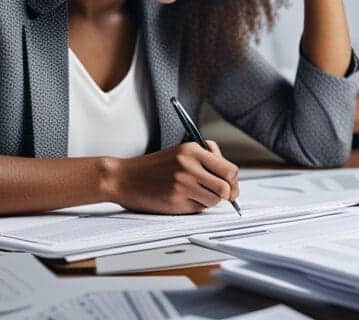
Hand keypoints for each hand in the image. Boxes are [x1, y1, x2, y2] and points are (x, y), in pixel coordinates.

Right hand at [103, 141, 239, 213]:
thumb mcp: (180, 152)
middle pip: (226, 186)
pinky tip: (185, 200)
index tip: (231, 185)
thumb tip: (229, 175)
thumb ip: (205, 157)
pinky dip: (197, 206)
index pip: (228, 168)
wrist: (124, 178)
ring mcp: (183, 183)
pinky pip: (199, 208)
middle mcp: (190, 165)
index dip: (234, 180)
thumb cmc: (152, 167)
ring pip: (215, 199)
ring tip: (199, 195)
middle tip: (224, 195)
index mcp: (193, 149)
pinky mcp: (176, 199)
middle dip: (228, 193)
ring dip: (211, 201)